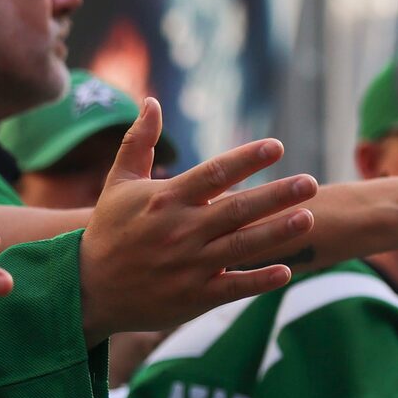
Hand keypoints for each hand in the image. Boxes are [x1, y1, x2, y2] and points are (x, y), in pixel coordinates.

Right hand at [78, 101, 314, 340]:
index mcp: (166, 200)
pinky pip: (232, 286)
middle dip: (276, 196)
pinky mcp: (193, 296)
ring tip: (309, 216)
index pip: (213, 174)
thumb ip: (139, 143)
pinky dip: (259, 280)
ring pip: (241, 246)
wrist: (86, 290)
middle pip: (236, 210)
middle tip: (311, 183)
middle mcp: (180, 231)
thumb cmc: (109, 231)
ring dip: (277, 232)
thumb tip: (151, 101)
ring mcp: (188, 265)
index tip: (276, 146)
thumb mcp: (119, 185)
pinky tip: (287, 271)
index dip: (245, 159)